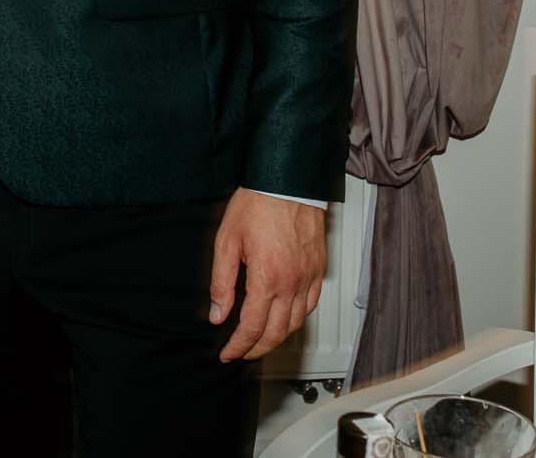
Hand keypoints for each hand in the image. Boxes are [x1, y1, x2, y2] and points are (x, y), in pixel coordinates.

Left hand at [209, 189, 325, 360]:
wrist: (287, 182)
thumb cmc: (257, 204)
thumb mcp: (227, 242)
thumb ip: (222, 283)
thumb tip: (218, 314)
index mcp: (267, 277)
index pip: (253, 327)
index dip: (238, 346)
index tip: (227, 353)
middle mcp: (292, 282)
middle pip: (276, 333)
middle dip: (257, 349)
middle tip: (241, 352)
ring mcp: (308, 277)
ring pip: (296, 323)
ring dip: (277, 338)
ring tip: (260, 340)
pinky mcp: (318, 270)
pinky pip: (310, 305)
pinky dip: (296, 319)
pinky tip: (283, 318)